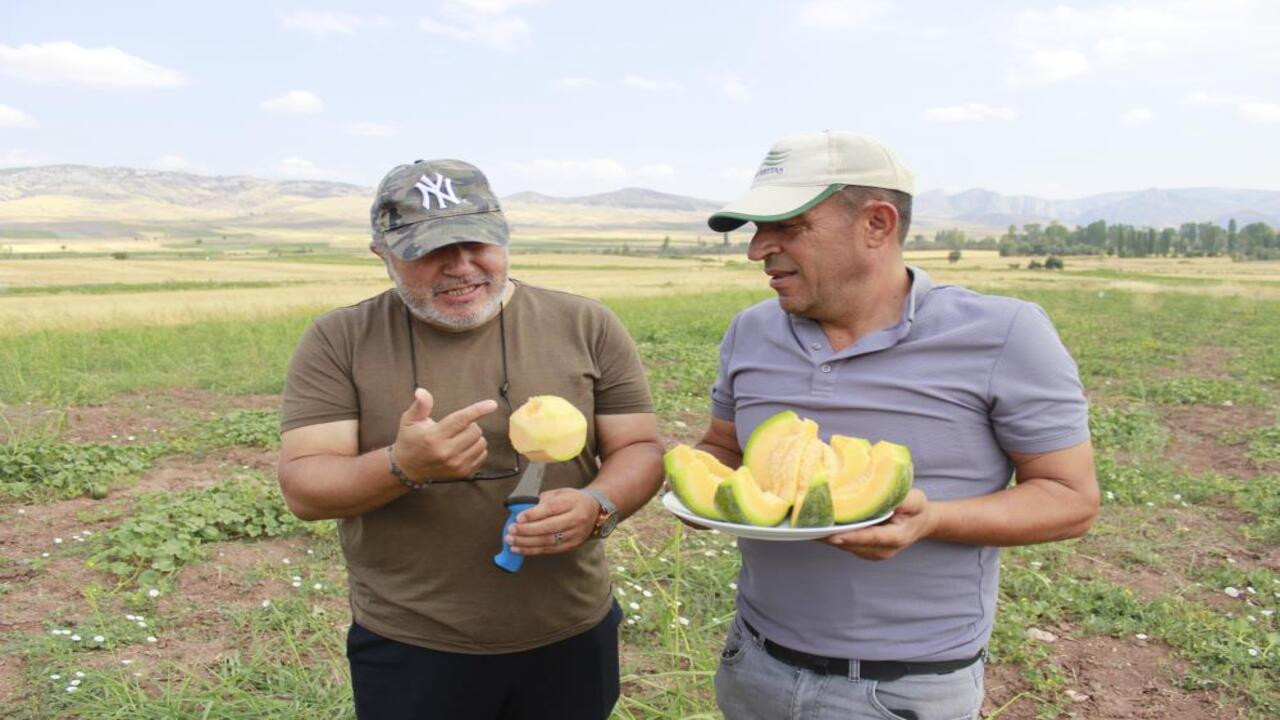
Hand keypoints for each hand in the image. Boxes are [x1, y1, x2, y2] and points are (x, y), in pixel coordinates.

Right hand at [392, 388, 497, 480]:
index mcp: (433, 437)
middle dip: (470, 424)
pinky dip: (477, 448)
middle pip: (475, 431)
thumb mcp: (409, 420)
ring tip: (459, 437)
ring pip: (481, 443)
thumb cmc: (410, 440)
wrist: (408, 469)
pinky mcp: (463, 473)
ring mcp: (456, 464)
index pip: (461, 420)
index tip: (492, 404)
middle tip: (457, 427)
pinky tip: (464, 447)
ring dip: (474, 437)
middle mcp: (446, 452)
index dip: (478, 410)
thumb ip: (420, 405)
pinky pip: (482, 455)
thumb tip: (421, 392)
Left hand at [505, 488, 599, 555]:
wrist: (595, 510)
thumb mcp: (560, 493)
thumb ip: (543, 500)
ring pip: (548, 541)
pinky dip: (532, 551)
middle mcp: (575, 519)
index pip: (551, 509)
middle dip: (527, 530)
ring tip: (511, 541)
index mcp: (572, 503)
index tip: (518, 518)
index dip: (533, 514)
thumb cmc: (572, 500)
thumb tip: (523, 510)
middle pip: (549, 527)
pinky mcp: (571, 546)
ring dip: (526, 543)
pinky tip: (519, 549)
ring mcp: (574, 535)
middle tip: (511, 530)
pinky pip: (549, 550)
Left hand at [821, 489, 935, 559]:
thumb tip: (885, 494)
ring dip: (828, 538)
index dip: (851, 537)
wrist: (921, 523)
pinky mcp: (864, 551)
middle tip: (810, 526)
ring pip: (846, 546)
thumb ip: (904, 500)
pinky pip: (845, 544)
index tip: (833, 535)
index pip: (871, 537)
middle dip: (832, 536)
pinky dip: (832, 536)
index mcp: (896, 537)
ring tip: (808, 526)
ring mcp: (872, 553)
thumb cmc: (917, 510)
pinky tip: (818, 527)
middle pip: (853, 544)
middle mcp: (882, 550)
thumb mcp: (916, 500)